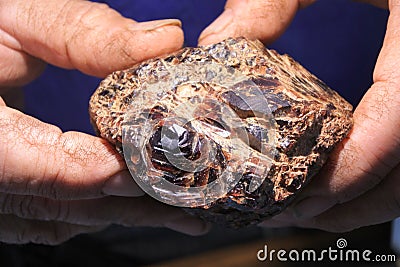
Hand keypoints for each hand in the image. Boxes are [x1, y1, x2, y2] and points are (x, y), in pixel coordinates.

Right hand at [0, 0, 207, 244]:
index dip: (113, 170)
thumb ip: (82, 32)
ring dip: (119, 214)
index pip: (53, 170)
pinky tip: (119, 208)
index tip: (164, 164)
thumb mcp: (12, 22)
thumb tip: (164, 41)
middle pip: (69, 204)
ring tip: (172, 212)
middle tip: (188, 199)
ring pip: (62, 220)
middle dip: (134, 201)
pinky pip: (45, 222)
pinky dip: (88, 215)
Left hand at [199, 0, 399, 231]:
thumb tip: (216, 40)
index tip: (293, 196)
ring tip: (307, 209)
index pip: (392, 132)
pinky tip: (336, 176)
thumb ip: (271, 0)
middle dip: (346, 206)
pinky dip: (374, 178)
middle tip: (289, 215)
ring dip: (360, 201)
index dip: (345, 174)